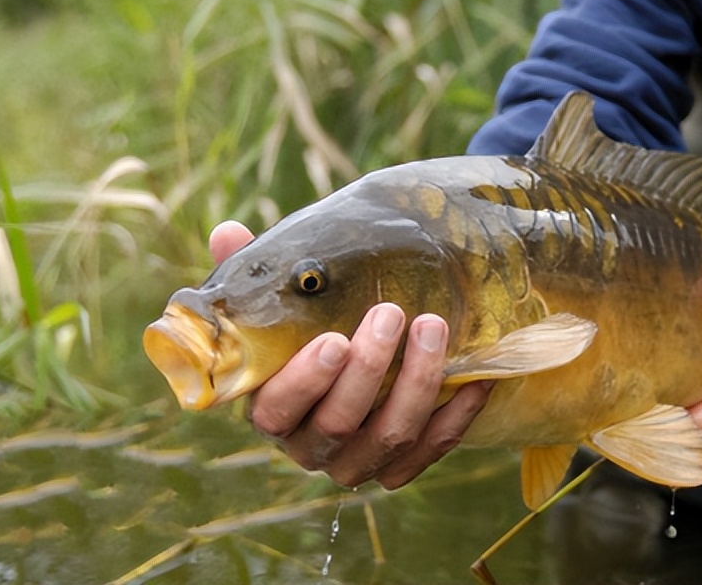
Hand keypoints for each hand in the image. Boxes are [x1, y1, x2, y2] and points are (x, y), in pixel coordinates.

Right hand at [208, 220, 492, 487]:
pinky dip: (455, 416)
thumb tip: (227, 232)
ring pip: (390, 437)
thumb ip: (251, 273)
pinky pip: (431, 450)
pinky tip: (474, 377)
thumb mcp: (281, 304)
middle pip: (339, 423)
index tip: (334, 339)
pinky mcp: (400, 468)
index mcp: (273, 412)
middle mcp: (313, 448)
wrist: (357, 373)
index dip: (306, 381)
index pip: (278, 411)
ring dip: (417, 382)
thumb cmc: (310, 331)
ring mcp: (359, 463)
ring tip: (434, 326)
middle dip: (370, 369)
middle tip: (390, 313)